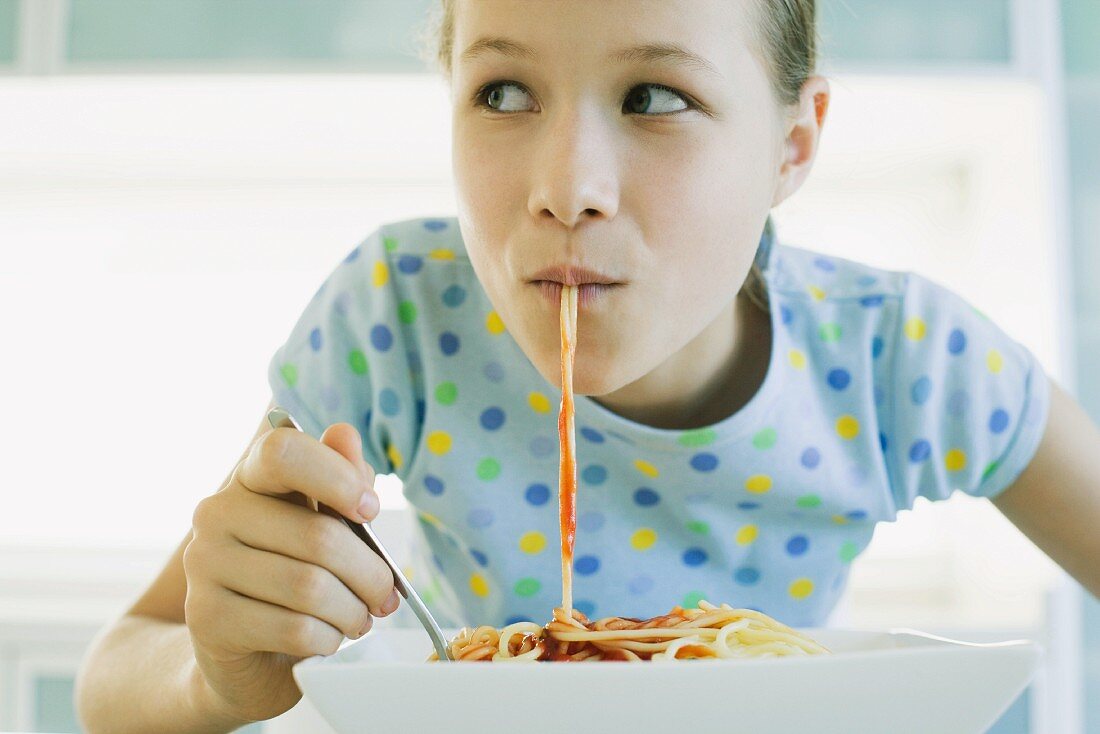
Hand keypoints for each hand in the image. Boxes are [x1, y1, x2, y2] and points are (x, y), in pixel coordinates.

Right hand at [183, 422, 398, 722]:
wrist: (245, 649)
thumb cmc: (296, 572)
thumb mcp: (326, 521)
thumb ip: (341, 477)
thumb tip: (344, 435)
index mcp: (248, 478)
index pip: (284, 452)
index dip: (337, 477)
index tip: (370, 509)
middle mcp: (216, 513)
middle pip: (318, 536)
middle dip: (370, 573)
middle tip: (386, 595)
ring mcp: (205, 564)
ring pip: (310, 587)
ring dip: (352, 611)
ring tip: (361, 619)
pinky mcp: (207, 618)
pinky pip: (294, 628)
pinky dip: (328, 638)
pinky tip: (330, 639)